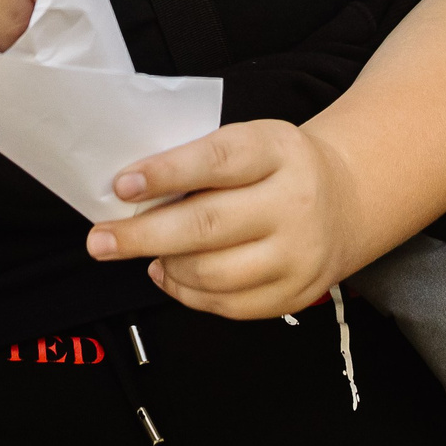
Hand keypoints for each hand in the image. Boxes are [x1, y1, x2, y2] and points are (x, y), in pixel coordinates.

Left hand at [85, 119, 361, 319]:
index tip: (122, 186)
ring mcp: (298, 254)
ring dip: (164, 264)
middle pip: (208, 225)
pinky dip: (186, 291)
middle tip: (100, 240)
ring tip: (142, 252)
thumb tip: (131, 193)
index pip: (217, 160)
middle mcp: (294, 203)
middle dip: (143, 235)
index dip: (166, 173)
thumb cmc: (277, 166)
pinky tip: (169, 272)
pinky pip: (226, 304)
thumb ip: (201, 160)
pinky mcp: (294, 293)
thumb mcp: (250, 140)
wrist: (345, 198)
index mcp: (277, 151)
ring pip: (212, 272)